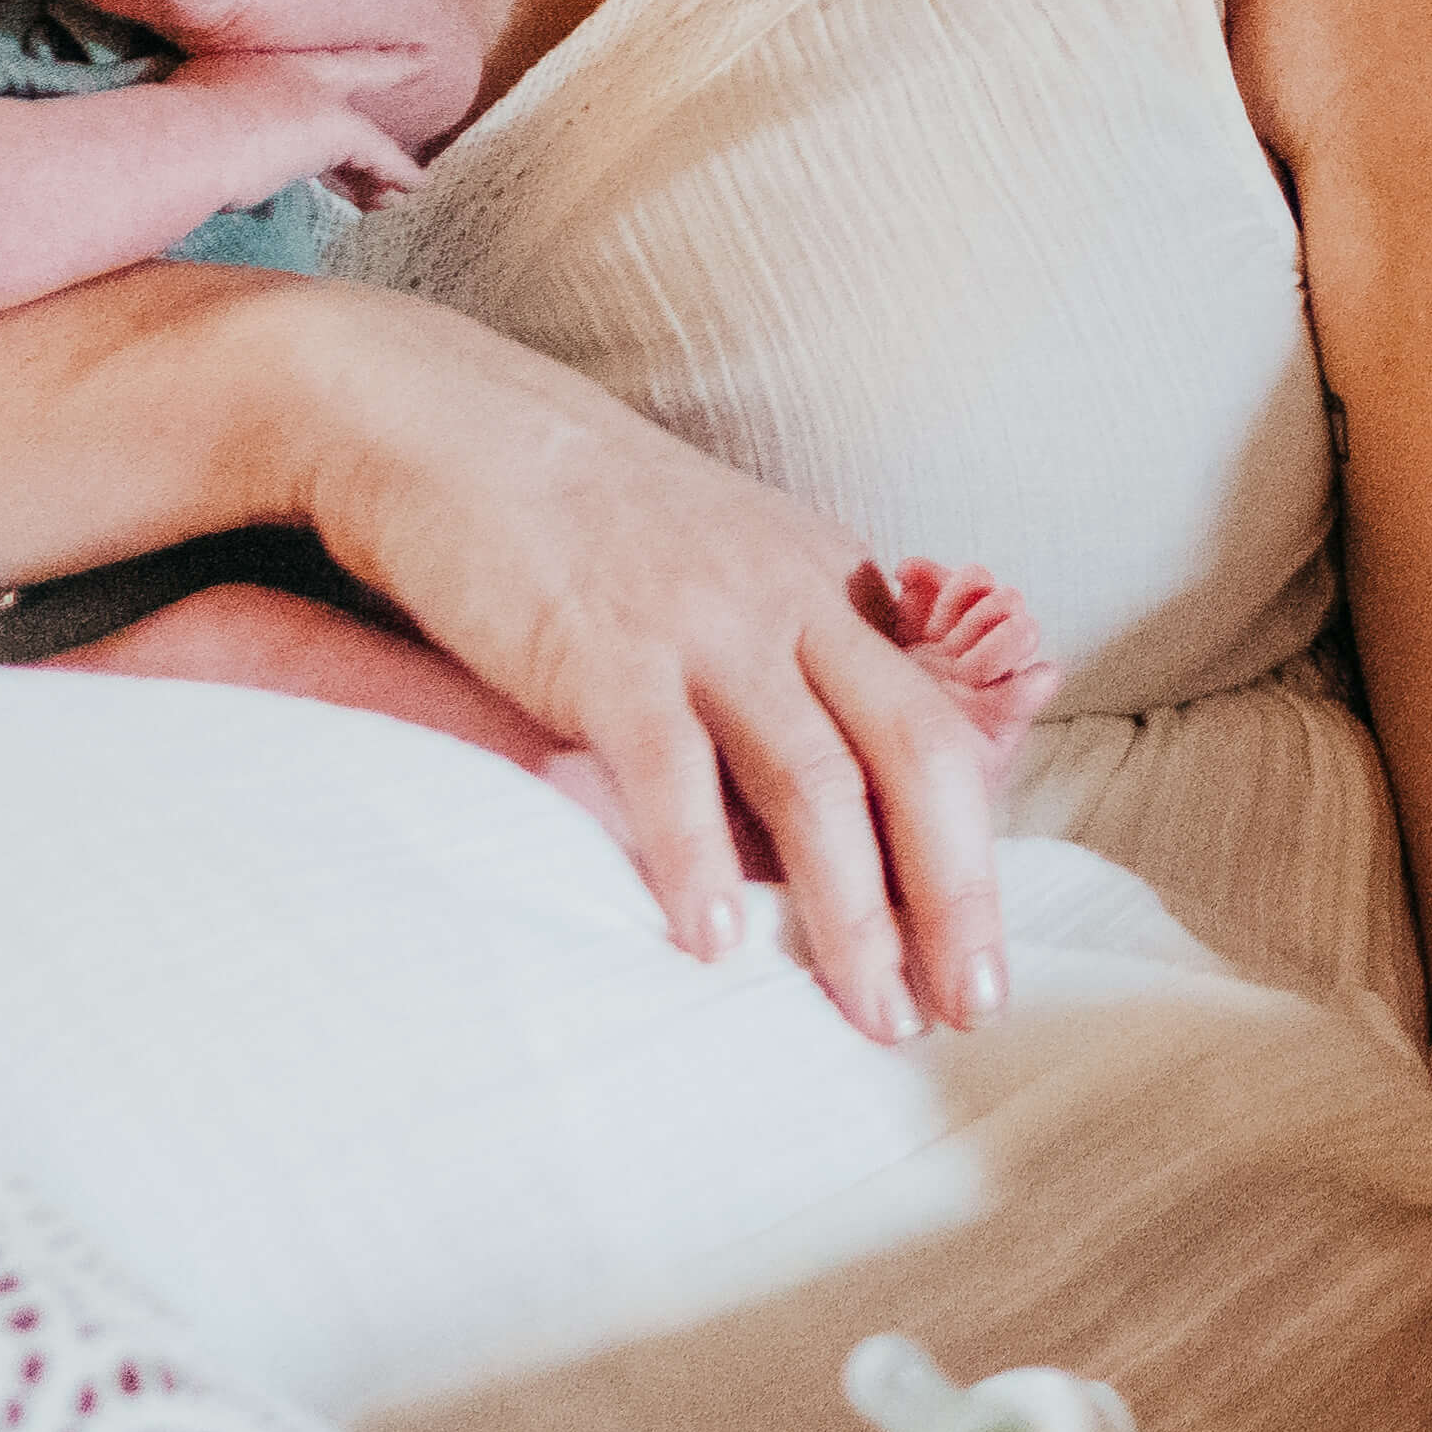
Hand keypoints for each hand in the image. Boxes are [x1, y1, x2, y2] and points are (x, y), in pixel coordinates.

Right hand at [178, 39, 428, 215]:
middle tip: (423, 57)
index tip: (344, 62)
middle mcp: (285, 68)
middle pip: (351, 66)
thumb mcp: (176, 116)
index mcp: (245, 61)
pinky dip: (396, 173)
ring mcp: (312, 93)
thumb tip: (199, 156)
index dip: (320, 68)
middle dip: (388, 64)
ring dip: (381, 162)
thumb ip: (202, 125)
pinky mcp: (333, 127)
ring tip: (399, 188)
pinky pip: (378, 155)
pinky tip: (415, 187)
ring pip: (363, 129)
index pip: (292, 64)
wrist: (177, 139)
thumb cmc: (161, 137)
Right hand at [260, 292, 1014, 1038]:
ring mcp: (702, 626)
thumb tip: (832, 800)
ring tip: (873, 1008)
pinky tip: (706, 944)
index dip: (971, 848)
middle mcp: (791, 602)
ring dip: (850, 910)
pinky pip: (669, 770)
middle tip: (972, 1006)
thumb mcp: (729, 565)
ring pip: (814, 779)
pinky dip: (695, 861)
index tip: (980, 954)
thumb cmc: (585, 519)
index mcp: (832, 588)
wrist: (451, 423)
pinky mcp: (604, 650)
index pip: (936, 730)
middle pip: (914, 756)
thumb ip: (788, 662)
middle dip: (954, 891)